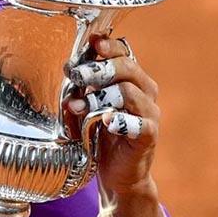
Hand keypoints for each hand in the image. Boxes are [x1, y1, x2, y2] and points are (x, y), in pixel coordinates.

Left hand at [64, 35, 159, 192]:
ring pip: (129, 92)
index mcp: (130, 80)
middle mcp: (144, 92)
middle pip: (128, 68)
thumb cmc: (97, 133)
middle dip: (99, 68)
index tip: (92, 43)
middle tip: (77, 75)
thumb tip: (68, 69)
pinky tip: (107, 121)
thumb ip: (80, 89)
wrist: (115, 172)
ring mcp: (149, 114)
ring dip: (100, 96)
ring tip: (78, 106)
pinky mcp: (148, 136)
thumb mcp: (84, 106)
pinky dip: (122, 120)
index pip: (124, 54)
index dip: (109, 46)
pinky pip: (140, 124)